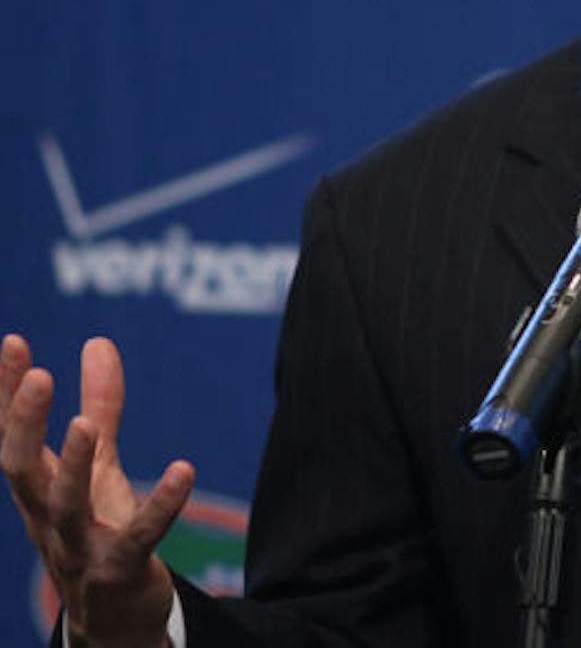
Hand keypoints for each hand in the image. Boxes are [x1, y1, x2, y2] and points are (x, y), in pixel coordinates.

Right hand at [0, 334, 193, 646]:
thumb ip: (101, 406)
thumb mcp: (98, 466)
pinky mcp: (120, 570)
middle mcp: (46, 517)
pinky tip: (184, 471)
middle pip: (19, 469)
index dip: (6, 393)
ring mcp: (79, 547)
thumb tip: (99, 342)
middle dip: (23, 423)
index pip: (10, 436)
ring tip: (84, 423)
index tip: (13, 341)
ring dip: (71, 465)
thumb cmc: (97, 529)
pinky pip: (140, 537)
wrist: (112, 618)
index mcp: (37, 489)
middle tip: (38, 376)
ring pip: (64, 507)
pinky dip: (161, 505)